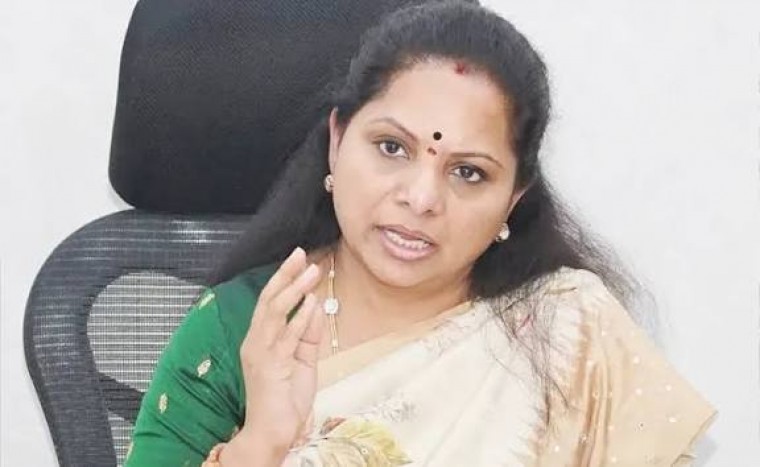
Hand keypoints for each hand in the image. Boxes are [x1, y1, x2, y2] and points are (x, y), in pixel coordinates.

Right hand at [237, 247, 324, 454]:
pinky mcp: (270, 366)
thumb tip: (313, 307)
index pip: (269, 302)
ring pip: (275, 313)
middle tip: (300, 253)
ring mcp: (261, 353)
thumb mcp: (302, 361)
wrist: (273, 432)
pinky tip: (310, 303)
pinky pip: (286, 337)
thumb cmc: (285, 399)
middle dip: (284, 275)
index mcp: (261, 340)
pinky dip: (299, 318)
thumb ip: (306, 334)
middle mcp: (255, 342)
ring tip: (310, 271)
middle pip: (268, 300)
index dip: (283, 279)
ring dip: (294, 290)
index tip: (298, 260)